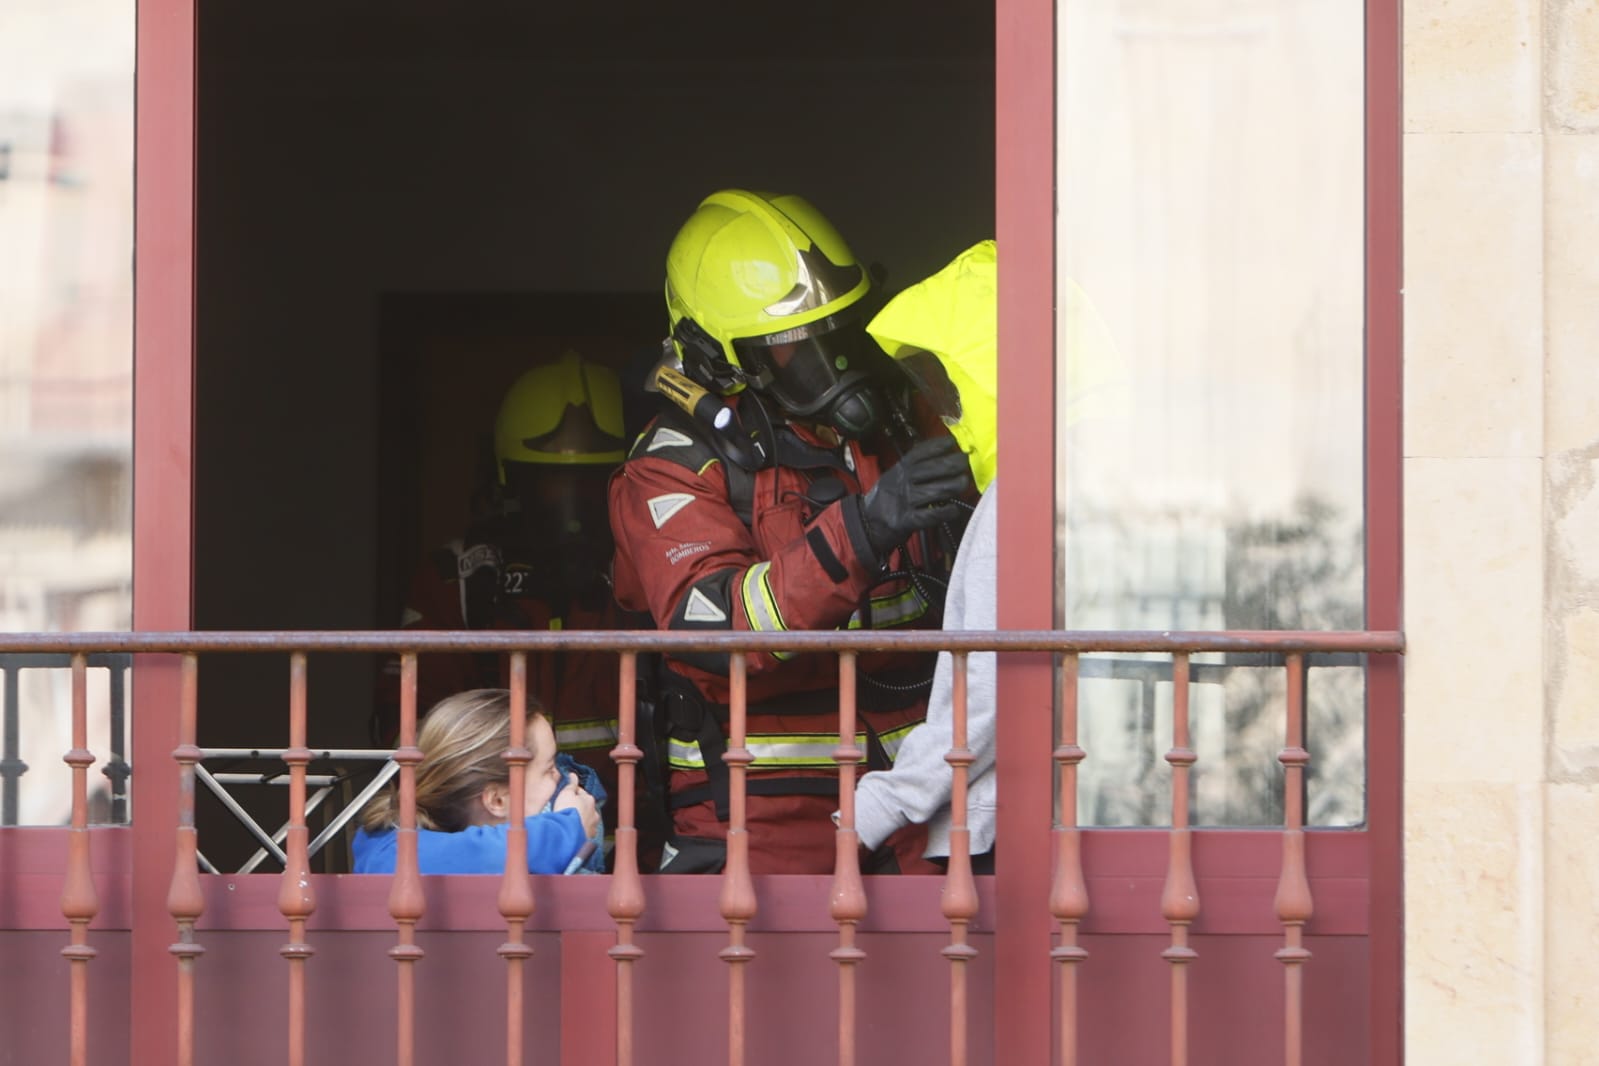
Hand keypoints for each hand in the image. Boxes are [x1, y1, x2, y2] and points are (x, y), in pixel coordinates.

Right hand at [553, 772, 600, 838]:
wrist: (566, 833)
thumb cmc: (566, 811)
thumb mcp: (566, 793)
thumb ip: (571, 784)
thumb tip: (573, 775)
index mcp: (590, 800)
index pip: (581, 793)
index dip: (572, 793)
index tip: (565, 796)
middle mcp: (594, 813)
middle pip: (585, 807)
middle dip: (578, 807)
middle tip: (566, 810)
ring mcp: (592, 826)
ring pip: (587, 820)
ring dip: (580, 820)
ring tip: (569, 823)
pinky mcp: (589, 838)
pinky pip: (585, 832)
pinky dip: (580, 831)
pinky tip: (573, 832)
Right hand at [858, 436, 970, 561]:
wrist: (867, 523)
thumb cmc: (888, 497)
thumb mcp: (895, 476)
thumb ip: (915, 467)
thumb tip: (944, 456)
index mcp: (900, 469)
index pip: (920, 453)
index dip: (937, 446)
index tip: (953, 442)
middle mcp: (903, 482)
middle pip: (931, 469)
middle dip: (952, 464)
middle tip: (965, 462)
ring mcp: (905, 501)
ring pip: (934, 491)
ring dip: (952, 485)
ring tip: (963, 482)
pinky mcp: (906, 520)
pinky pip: (930, 515)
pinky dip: (945, 512)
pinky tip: (954, 510)